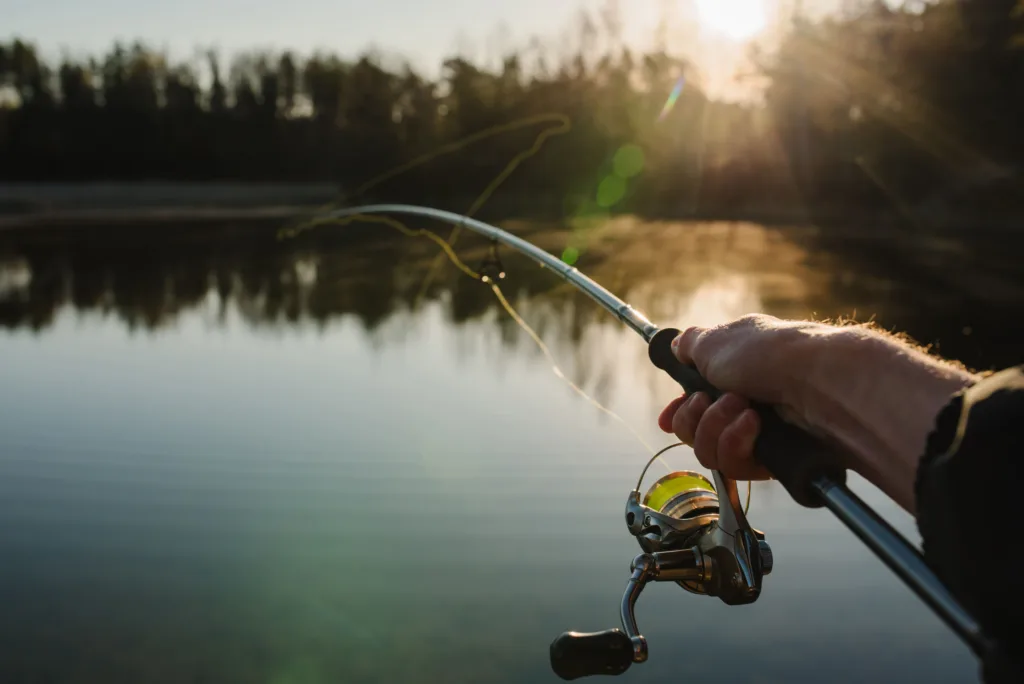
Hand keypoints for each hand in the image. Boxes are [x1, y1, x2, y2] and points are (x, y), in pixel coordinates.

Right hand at [657, 314, 976, 511]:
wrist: (819, 382)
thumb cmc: (770, 354)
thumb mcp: (716, 340)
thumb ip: (690, 345)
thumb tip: (678, 346)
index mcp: (733, 372)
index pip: (695, 402)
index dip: (679, 413)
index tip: (668, 418)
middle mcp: (746, 403)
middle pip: (694, 432)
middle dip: (695, 417)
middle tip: (712, 400)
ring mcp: (760, 434)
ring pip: (709, 452)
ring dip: (716, 428)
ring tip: (744, 409)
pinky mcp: (772, 460)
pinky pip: (734, 466)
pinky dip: (737, 443)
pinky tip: (755, 426)